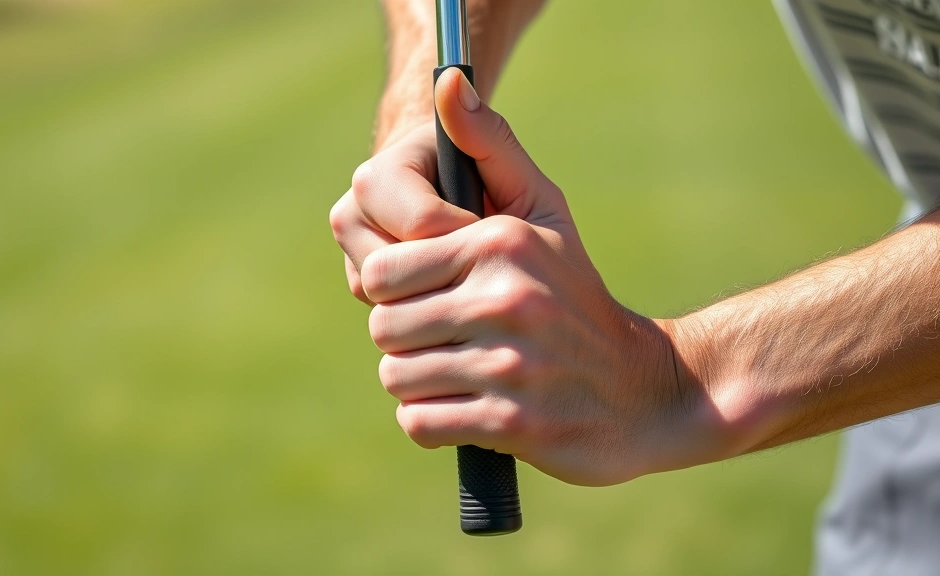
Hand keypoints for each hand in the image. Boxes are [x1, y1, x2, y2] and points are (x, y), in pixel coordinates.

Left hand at [331, 69, 721, 485]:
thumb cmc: (575, 295)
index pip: (378, 273)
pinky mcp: (511, 422)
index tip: (427, 300)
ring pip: (396, 377)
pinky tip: (467, 407)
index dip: (393, 293)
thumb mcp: (543, 211)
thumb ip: (490, 147)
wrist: (643, 390)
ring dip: (419, 382)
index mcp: (499, 244)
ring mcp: (509, 363)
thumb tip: (446, 81)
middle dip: (406, 339)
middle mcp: (504, 298)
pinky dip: (433, 423)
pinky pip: (419, 423)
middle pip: (383, 327)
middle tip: (445, 340)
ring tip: (459, 372)